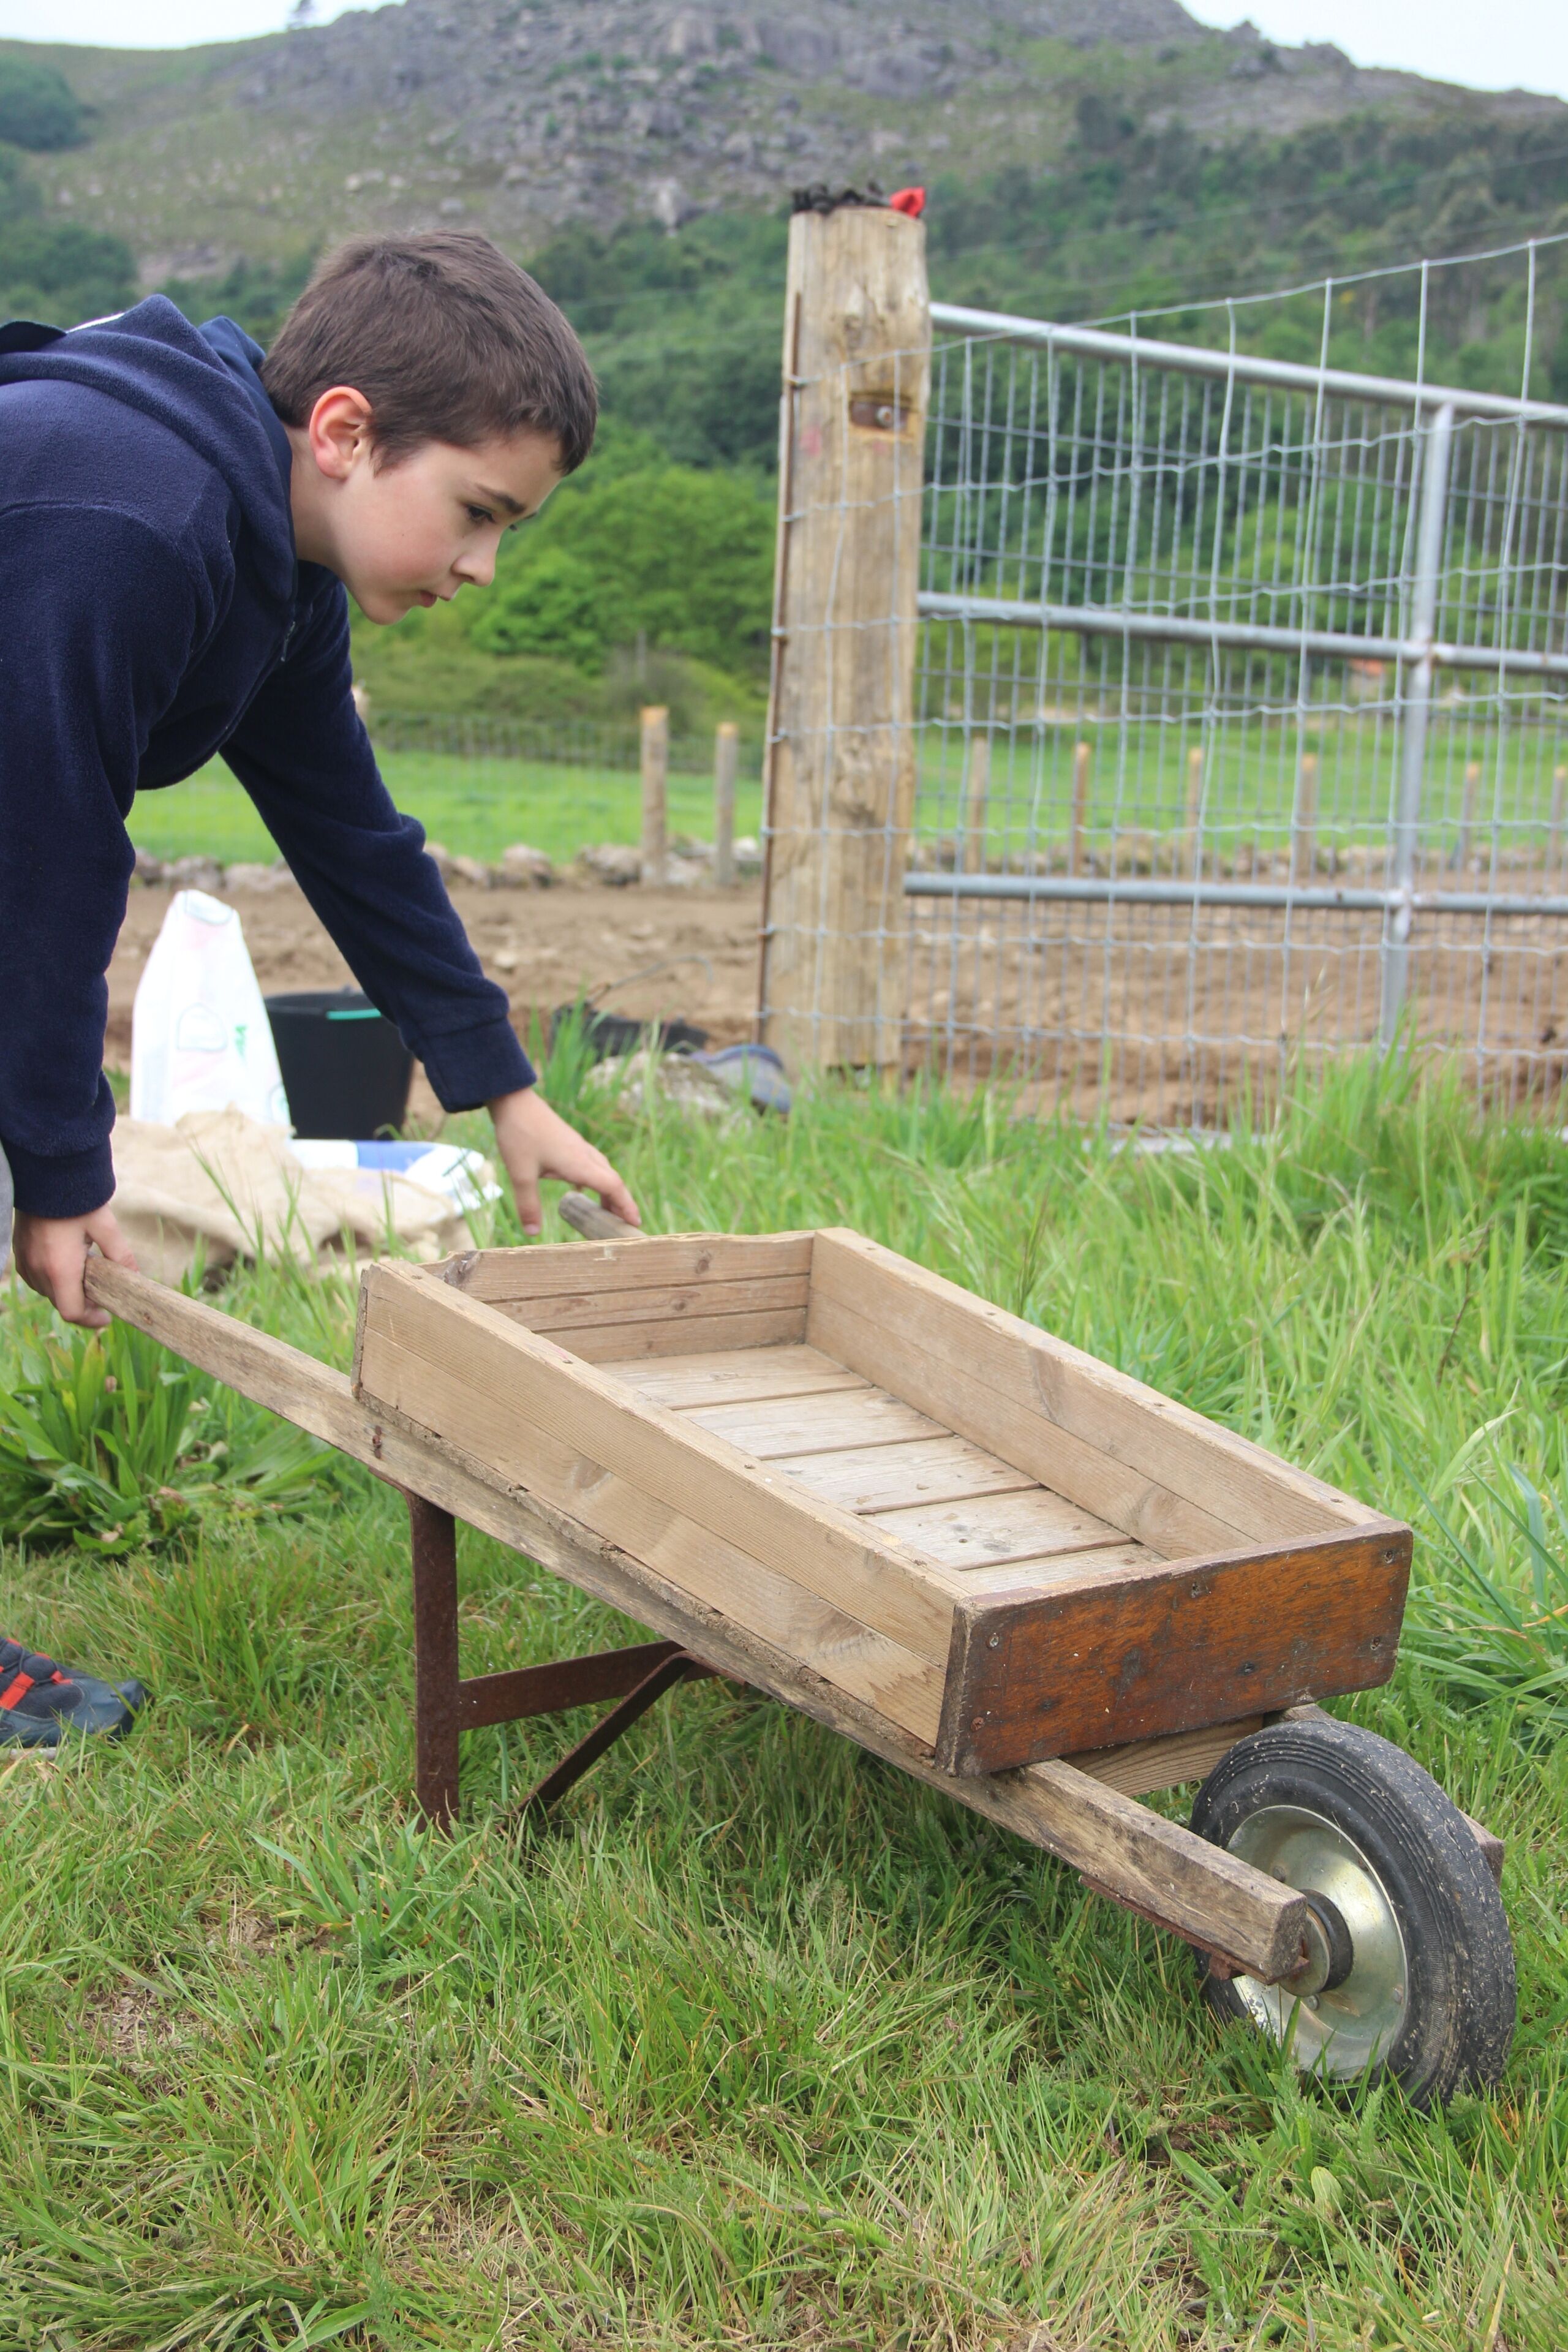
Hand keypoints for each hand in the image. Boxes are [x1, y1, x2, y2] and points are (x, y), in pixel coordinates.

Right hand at [11, 1204, 137, 1328]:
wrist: (46, 1173)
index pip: (72, 1312)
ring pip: (47, 1292)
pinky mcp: (19, 1252)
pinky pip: (35, 1278)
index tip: (106, 1316)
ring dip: (66, 1290)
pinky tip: (67, 1263)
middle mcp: (38, 1270)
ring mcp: (26, 1261)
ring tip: (86, 1273)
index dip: (91, 1319)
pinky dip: (51, 1279)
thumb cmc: (78, 1199)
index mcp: (60, 1268)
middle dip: (82, 1303)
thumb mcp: (106, 1226)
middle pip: (61, 1303)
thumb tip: (135, 1277)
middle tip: (102, 1291)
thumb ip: (120, 1255)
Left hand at [488, 1087, 640, 1239]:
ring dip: (609, 1191)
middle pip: (613, 1180)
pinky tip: (582, 1188)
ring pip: (603, 1171)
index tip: (635, 1223)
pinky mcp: (569, 1142)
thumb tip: (533, 1234)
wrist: (514, 1100)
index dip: (626, 1206)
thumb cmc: (519, 1135)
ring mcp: (578, 1147)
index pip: (612, 1187)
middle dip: (622, 1203)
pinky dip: (594, 1180)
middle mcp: (584, 1155)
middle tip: (626, 1224)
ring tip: (608, 1210)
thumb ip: (528, 1205)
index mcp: (579, 1163)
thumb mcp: (520, 1174)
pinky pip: (591, 1164)